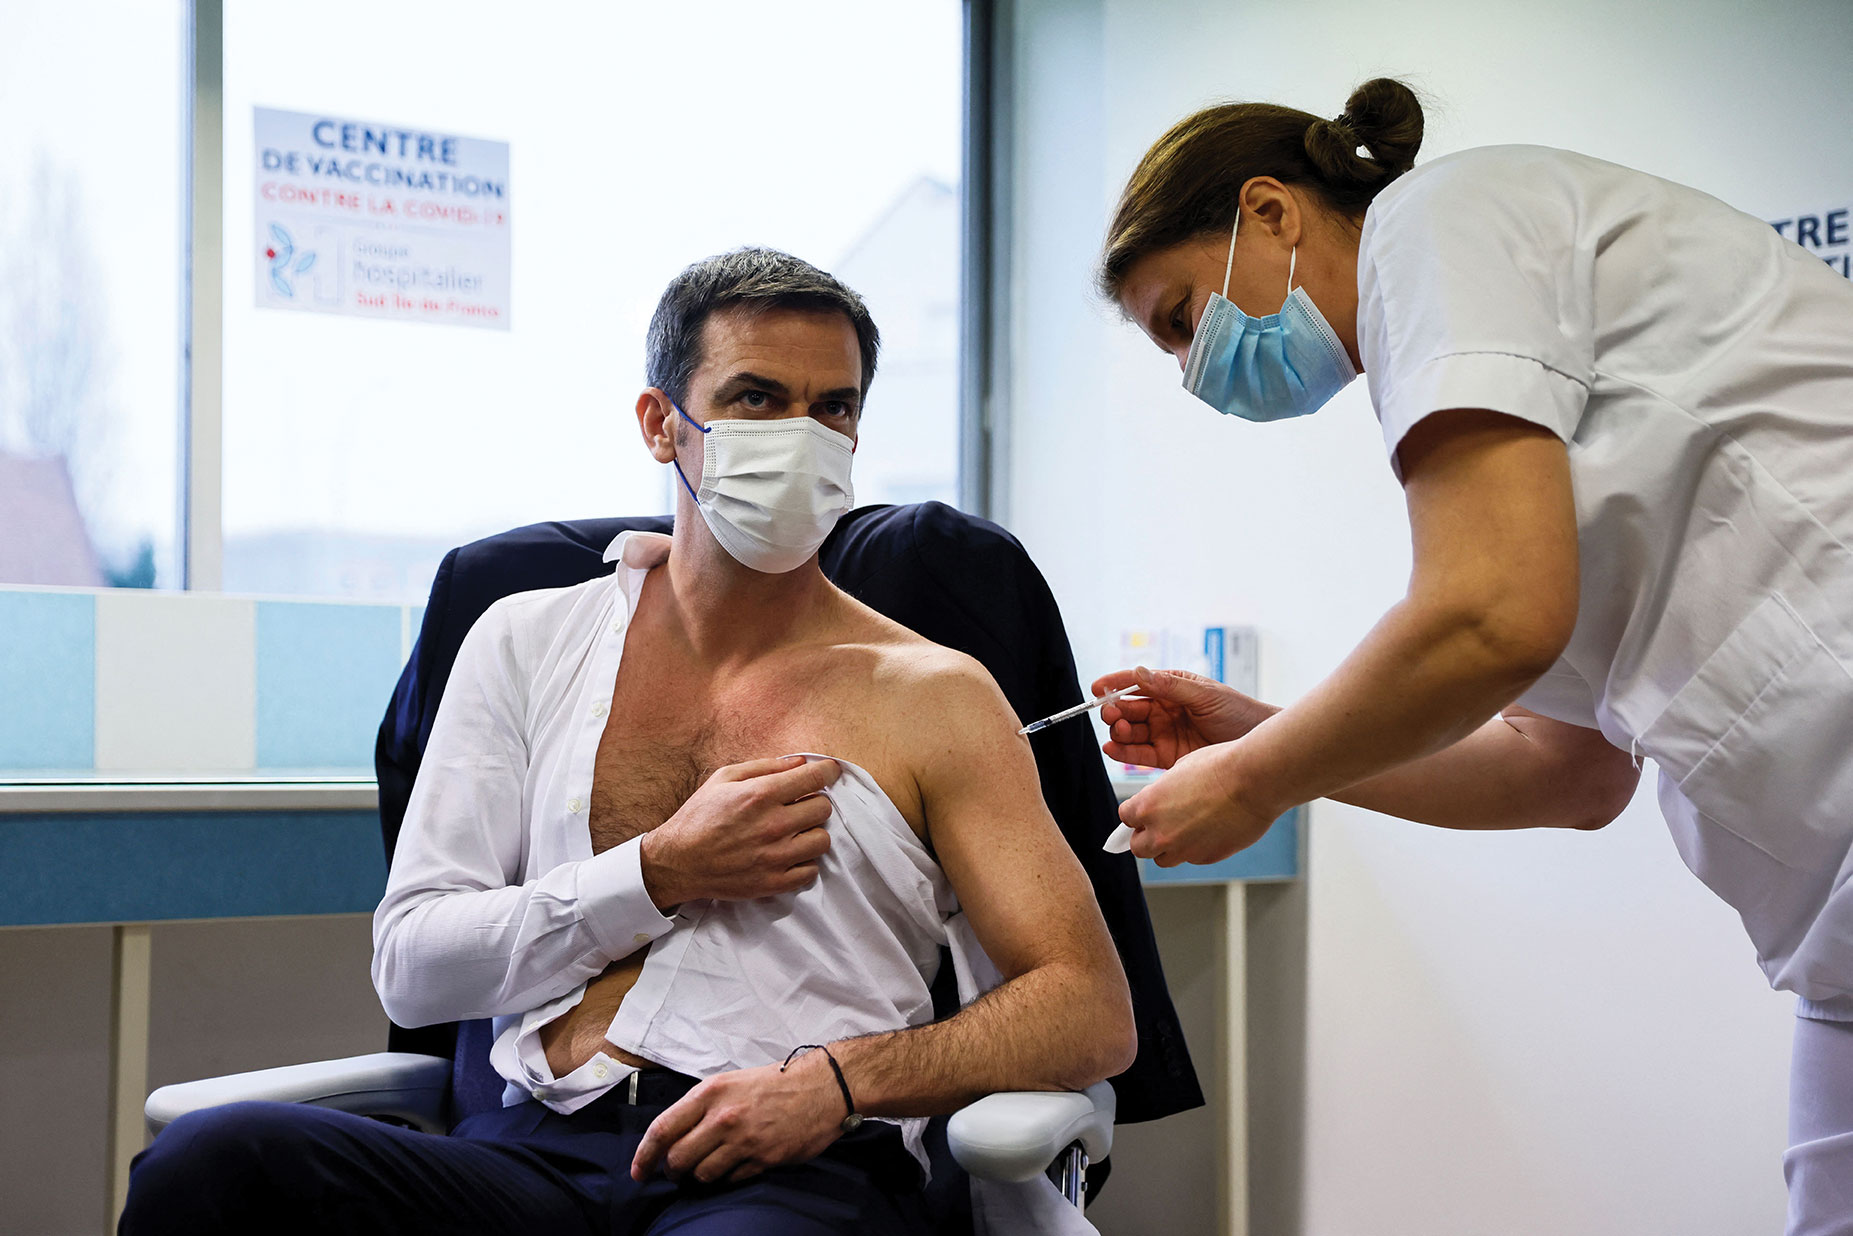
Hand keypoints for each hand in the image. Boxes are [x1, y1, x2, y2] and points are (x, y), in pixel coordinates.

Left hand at [631, 1052, 846, 1183]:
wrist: (822, 1087)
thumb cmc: (776, 1083)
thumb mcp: (731, 1083)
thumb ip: (702, 1106)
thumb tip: (675, 1134)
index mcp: (710, 1093)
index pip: (663, 1129)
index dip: (644, 1155)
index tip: (638, 1170)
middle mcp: (723, 1117)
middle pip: (678, 1159)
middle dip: (672, 1171)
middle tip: (677, 1171)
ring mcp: (743, 1140)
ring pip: (702, 1174)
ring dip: (700, 1177)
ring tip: (709, 1167)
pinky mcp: (763, 1158)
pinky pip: (731, 1180)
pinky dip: (727, 1178)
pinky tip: (735, 1167)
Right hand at [641, 756, 838, 908]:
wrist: (677, 862)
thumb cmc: (699, 816)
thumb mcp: (724, 778)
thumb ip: (764, 766)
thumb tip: (800, 762)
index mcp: (760, 795)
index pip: (815, 778)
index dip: (828, 771)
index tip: (829, 772)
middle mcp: (772, 826)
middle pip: (823, 808)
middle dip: (814, 801)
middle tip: (800, 804)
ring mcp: (775, 858)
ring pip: (823, 840)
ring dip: (811, 832)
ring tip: (794, 832)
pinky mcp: (773, 883)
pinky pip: (811, 870)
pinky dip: (803, 862)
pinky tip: (788, 854)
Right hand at [1092, 666, 1275, 769]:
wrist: (1258, 744)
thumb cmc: (1238, 713)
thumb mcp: (1204, 695)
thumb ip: (1170, 686)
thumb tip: (1139, 673)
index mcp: (1172, 688)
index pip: (1137, 683)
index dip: (1115, 684)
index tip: (1097, 688)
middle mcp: (1164, 710)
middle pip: (1129, 709)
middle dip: (1115, 710)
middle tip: (1111, 714)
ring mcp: (1164, 733)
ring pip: (1131, 731)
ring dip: (1119, 731)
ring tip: (1119, 731)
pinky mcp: (1167, 757)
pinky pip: (1139, 754)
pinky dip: (1123, 752)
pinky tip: (1113, 749)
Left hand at [1118, 743, 1282, 865]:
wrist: (1254, 781)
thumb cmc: (1220, 767)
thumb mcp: (1179, 770)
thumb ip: (1162, 792)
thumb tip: (1158, 803)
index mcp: (1148, 806)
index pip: (1126, 817)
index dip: (1136, 813)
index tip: (1145, 811)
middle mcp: (1160, 832)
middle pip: (1138, 847)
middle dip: (1146, 836)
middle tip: (1161, 825)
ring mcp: (1183, 849)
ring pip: (1163, 859)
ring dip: (1167, 848)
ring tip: (1185, 830)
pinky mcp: (1205, 858)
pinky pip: (1190, 858)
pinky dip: (1194, 849)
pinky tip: (1208, 830)